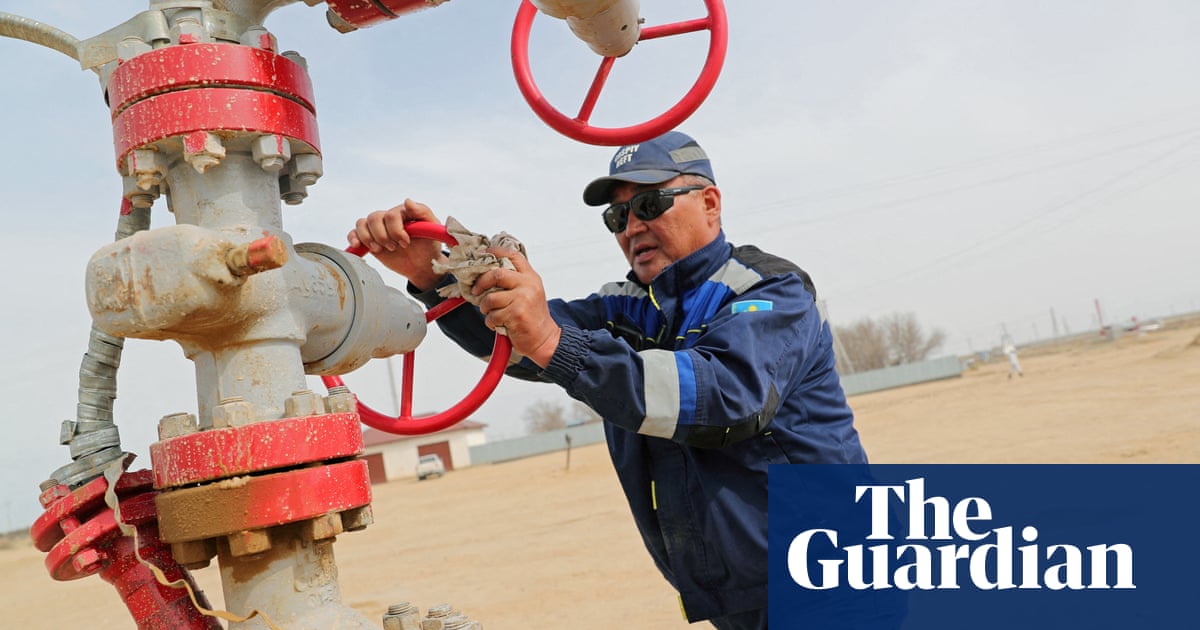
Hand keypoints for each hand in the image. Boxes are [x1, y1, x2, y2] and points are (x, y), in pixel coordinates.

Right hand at [348, 199, 447, 289]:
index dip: (396, 230)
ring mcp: (378, 228)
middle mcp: (388, 218)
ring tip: (381, 249)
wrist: (422, 265)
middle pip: (374, 218)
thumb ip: (423, 212)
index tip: (406, 242)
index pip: (391, 215)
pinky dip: (353, 238)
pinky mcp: (370, 239)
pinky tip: (358, 245)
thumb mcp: (432, 228)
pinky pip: (354, 233)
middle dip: (383, 237)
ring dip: (369, 239)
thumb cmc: (428, 245)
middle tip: (395, 247)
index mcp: (402, 212)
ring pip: (362, 224)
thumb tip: (408, 201)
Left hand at [472, 247, 561, 367]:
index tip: (482, 254)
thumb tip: (486, 273)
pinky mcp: (516, 314)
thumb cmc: (533, 317)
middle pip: (497, 274)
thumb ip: (514, 281)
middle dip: (481, 282)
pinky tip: (498, 324)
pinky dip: (490, 322)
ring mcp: (523, 299)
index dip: (495, 252)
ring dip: (485, 308)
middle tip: (476, 290)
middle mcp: (528, 285)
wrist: (544, 338)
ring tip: (491, 313)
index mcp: (531, 277)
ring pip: (490, 298)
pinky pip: (492, 315)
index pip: (512, 256)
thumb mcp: (529, 292)